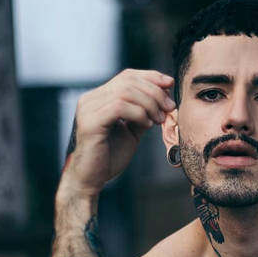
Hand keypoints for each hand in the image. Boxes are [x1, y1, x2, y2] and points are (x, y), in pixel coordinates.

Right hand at [61, 68, 175, 196]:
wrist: (91, 180)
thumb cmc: (109, 157)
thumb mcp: (132, 130)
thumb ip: (143, 112)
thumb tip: (164, 97)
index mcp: (98, 98)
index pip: (127, 75)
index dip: (151, 77)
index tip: (170, 85)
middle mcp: (90, 99)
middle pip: (128, 81)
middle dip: (154, 92)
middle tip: (169, 107)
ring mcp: (88, 109)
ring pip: (126, 91)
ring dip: (149, 103)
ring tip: (159, 119)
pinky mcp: (90, 122)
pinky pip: (119, 107)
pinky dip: (139, 113)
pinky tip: (147, 125)